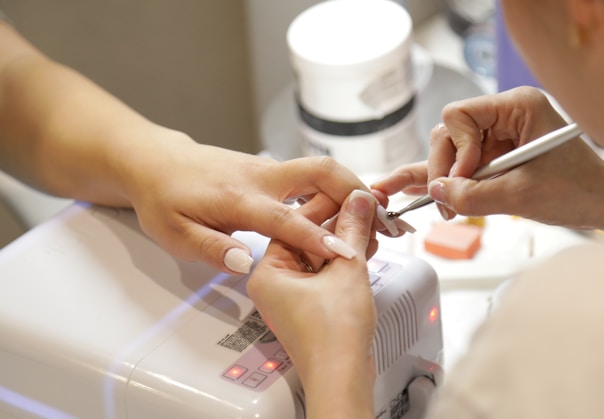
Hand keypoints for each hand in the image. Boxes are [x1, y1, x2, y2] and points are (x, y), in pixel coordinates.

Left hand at [122, 134, 377, 273]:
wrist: (156, 162)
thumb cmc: (165, 199)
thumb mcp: (175, 234)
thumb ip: (211, 249)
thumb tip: (246, 262)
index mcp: (238, 198)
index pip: (286, 219)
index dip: (318, 238)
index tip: (347, 253)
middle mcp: (261, 177)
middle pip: (321, 171)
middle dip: (356, 191)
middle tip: (383, 218)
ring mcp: (269, 169)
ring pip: (321, 170)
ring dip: (352, 189)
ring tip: (377, 217)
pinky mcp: (272, 170)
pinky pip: (312, 176)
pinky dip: (336, 190)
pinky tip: (347, 210)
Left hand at [246, 189, 377, 418]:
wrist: (341, 378)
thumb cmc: (331, 336)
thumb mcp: (346, 269)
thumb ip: (352, 229)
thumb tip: (358, 202)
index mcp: (268, 271)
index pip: (294, 223)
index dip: (327, 204)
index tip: (349, 194)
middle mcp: (274, 282)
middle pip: (307, 238)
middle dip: (339, 224)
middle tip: (363, 209)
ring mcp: (292, 296)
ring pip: (318, 255)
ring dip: (345, 242)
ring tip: (370, 227)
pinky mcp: (309, 306)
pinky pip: (324, 273)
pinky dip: (344, 261)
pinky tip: (365, 248)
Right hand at [372, 87, 603, 230]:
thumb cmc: (578, 192)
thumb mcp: (520, 196)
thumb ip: (472, 195)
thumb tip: (436, 191)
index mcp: (518, 106)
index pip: (459, 115)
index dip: (455, 149)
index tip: (466, 178)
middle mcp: (506, 114)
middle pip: (450, 132)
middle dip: (445, 168)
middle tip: (446, 202)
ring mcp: (501, 135)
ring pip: (453, 151)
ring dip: (445, 179)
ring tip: (441, 208)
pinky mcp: (498, 155)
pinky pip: (464, 164)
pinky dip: (448, 179)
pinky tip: (417, 189)